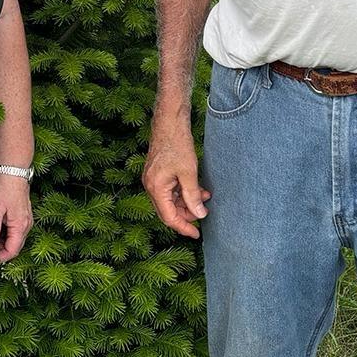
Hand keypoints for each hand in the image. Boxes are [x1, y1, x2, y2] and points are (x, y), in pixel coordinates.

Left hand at [0, 171, 33, 261]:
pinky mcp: (23, 214)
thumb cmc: (4, 186)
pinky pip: (15, 230)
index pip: (12, 251)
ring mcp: (26, 219)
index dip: (0, 258)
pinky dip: (6, 234)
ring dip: (2, 242)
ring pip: (15, 238)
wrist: (13, 169)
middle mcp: (26, 224)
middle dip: (1, 251)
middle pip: (15, 246)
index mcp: (20, 226)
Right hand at [142, 114, 210, 237]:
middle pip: (168, 210)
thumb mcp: (189, 172)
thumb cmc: (177, 144)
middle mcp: (151, 186)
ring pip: (171, 200)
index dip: (183, 227)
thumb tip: (199, 214)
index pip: (169, 217)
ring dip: (187, 202)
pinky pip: (171, 190)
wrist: (169, 122)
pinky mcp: (158, 174)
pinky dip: (184, 192)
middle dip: (187, 214)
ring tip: (205, 198)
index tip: (196, 234)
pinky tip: (198, 189)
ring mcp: (153, 179)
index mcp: (155, 188)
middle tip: (204, 214)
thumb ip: (192, 196)